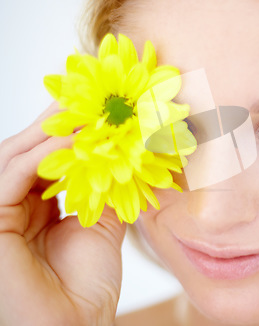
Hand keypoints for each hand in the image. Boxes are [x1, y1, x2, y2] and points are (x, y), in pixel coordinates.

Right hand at [0, 103, 125, 325]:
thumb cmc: (86, 287)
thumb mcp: (101, 228)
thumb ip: (102, 192)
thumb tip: (119, 160)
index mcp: (34, 210)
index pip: (44, 160)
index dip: (66, 134)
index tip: (93, 111)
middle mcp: (12, 208)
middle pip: (25, 153)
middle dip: (54, 124)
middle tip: (83, 99)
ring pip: (13, 158)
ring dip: (48, 132)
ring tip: (80, 110)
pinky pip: (12, 176)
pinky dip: (39, 153)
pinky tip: (70, 136)